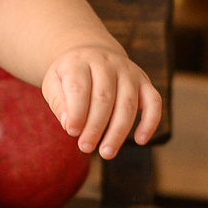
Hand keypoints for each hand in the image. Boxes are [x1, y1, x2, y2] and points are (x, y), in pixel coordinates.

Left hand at [41, 44, 162, 159]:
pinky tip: (140, 140)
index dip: (76, 112)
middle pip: (104, 97)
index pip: (79, 87)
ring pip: (128, 103)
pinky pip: (153, 101)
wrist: (91, 54)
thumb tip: (69, 124)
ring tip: (106, 153)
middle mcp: (106, 62)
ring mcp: (128, 71)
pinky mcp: (144, 81)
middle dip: (95, 127)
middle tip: (85, 148)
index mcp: (79, 62)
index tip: (72, 132)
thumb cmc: (70, 76)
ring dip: (118, 131)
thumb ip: (59, 103)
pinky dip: (150, 121)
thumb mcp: (54, 83)